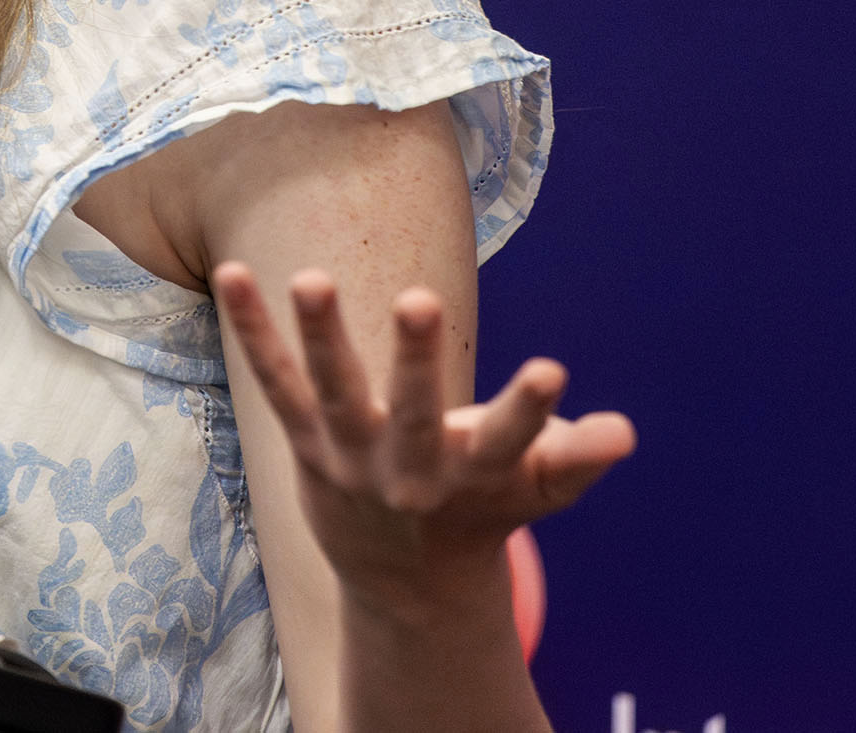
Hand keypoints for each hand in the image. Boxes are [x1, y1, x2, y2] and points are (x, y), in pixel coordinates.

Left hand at [214, 263, 634, 618]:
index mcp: (478, 476)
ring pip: (334, 393)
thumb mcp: (537, 488)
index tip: (551, 370)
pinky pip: (276, 382)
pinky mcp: (307, 443)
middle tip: (418, 299)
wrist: (407, 582)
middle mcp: (411, 470)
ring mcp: (353, 456)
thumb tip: (623, 434)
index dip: (530, 411)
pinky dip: (253, 330)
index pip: (511, 442)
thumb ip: (576, 458)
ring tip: (310, 277)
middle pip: (414, 413)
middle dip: (415, 360)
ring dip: (321, 335)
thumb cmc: (484, 506)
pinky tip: (232, 273)